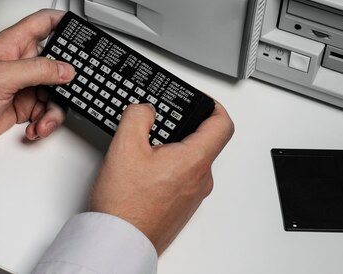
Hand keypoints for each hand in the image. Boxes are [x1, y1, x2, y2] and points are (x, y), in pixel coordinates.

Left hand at [0, 9, 73, 146]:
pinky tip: (35, 128)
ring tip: (43, 121)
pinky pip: (46, 111)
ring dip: (54, 110)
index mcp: (15, 44)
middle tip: (74, 90)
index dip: (65, 21)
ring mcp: (24, 84)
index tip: (84, 31)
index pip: (45, 22)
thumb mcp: (2, 76)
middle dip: (68, 79)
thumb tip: (66, 69)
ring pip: (56, 92)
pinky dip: (45, 122)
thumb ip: (37, 69)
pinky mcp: (24, 105)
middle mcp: (22, 62)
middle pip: (59, 62)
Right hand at [89, 101, 233, 254]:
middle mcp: (200, 180)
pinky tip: (144, 171)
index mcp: (194, 161)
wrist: (120, 241)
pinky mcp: (181, 207)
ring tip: (146, 149)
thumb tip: (145, 109)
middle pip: (205, 142)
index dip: (214, 105)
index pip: (223, 125)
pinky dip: (168, 168)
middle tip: (163, 121)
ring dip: (174, 149)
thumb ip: (138, 117)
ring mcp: (192, 196)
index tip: (201, 100)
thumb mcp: (125, 147)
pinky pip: (181, 178)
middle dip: (185, 127)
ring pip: (191, 161)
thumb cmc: (125, 204)